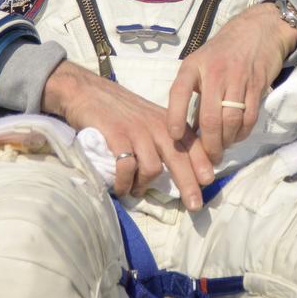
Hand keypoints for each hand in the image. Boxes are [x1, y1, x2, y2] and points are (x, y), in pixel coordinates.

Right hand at [43, 61, 213, 209]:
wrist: (88, 91)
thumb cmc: (120, 109)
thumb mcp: (149, 118)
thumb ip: (164, 138)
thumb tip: (181, 167)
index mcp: (167, 121)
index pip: (191, 144)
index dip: (202, 163)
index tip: (209, 182)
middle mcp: (156, 125)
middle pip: (179, 159)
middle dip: (189, 184)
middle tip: (195, 206)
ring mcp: (136, 130)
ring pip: (152, 167)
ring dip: (144, 185)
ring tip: (136, 192)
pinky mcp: (116, 136)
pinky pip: (126, 166)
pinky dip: (124, 182)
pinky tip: (120, 188)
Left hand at [166, 3, 296, 165]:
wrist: (259, 30)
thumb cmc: (223, 50)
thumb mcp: (201, 63)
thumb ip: (193, 92)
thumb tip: (188, 129)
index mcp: (194, 65)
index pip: (178, 92)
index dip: (174, 117)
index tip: (175, 137)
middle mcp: (215, 72)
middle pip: (210, 118)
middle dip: (208, 144)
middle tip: (208, 158)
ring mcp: (238, 79)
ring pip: (230, 121)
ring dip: (226, 142)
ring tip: (221, 149)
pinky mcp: (257, 85)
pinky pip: (249, 117)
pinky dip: (242, 133)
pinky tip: (236, 136)